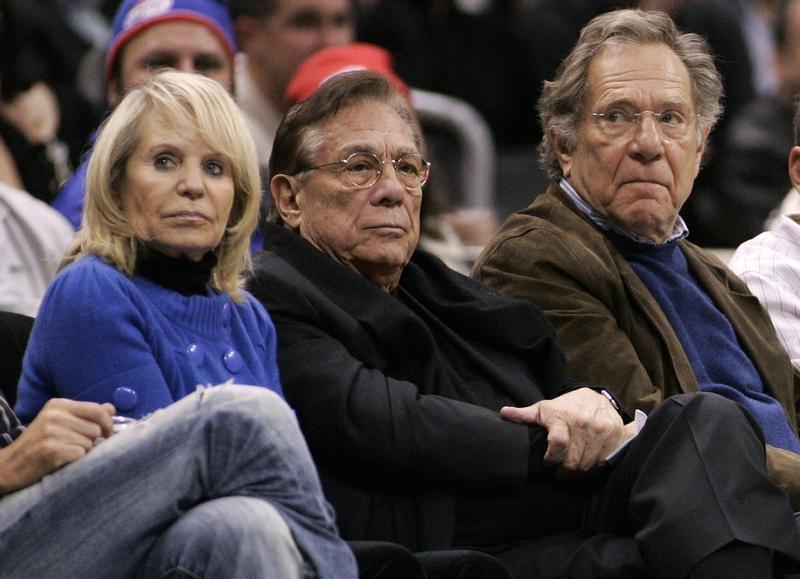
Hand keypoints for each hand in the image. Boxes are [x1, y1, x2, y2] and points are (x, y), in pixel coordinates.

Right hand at [0, 399, 114, 494]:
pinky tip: (61, 460)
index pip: (97, 409)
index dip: (107, 423)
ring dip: (81, 451)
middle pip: (95, 429)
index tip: (106, 434)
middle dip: (91, 440)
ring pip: (89, 443)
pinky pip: (79, 454)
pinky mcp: (50, 450)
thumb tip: (112, 408)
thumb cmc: (38, 444)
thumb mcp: (59, 422)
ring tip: (65, 452)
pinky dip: (74, 460)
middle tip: (74, 446)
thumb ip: (86, 414)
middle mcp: (54, 415)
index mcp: (58, 405)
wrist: (8, 465)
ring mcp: (51, 432)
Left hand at [500, 388, 626, 474]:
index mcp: (563, 417)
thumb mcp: (546, 408)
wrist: (598, 400)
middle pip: (572, 461)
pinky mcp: (614, 440)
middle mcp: (583, 424)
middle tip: (559, 470)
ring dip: (577, 472)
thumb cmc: (566, 407)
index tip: (547, 461)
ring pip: (586, 466)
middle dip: (563, 470)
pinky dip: (592, 469)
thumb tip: (504, 414)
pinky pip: (601, 464)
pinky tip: (586, 464)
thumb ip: (525, 415)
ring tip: (570, 468)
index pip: (557, 443)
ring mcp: (600, 432)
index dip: (551, 457)